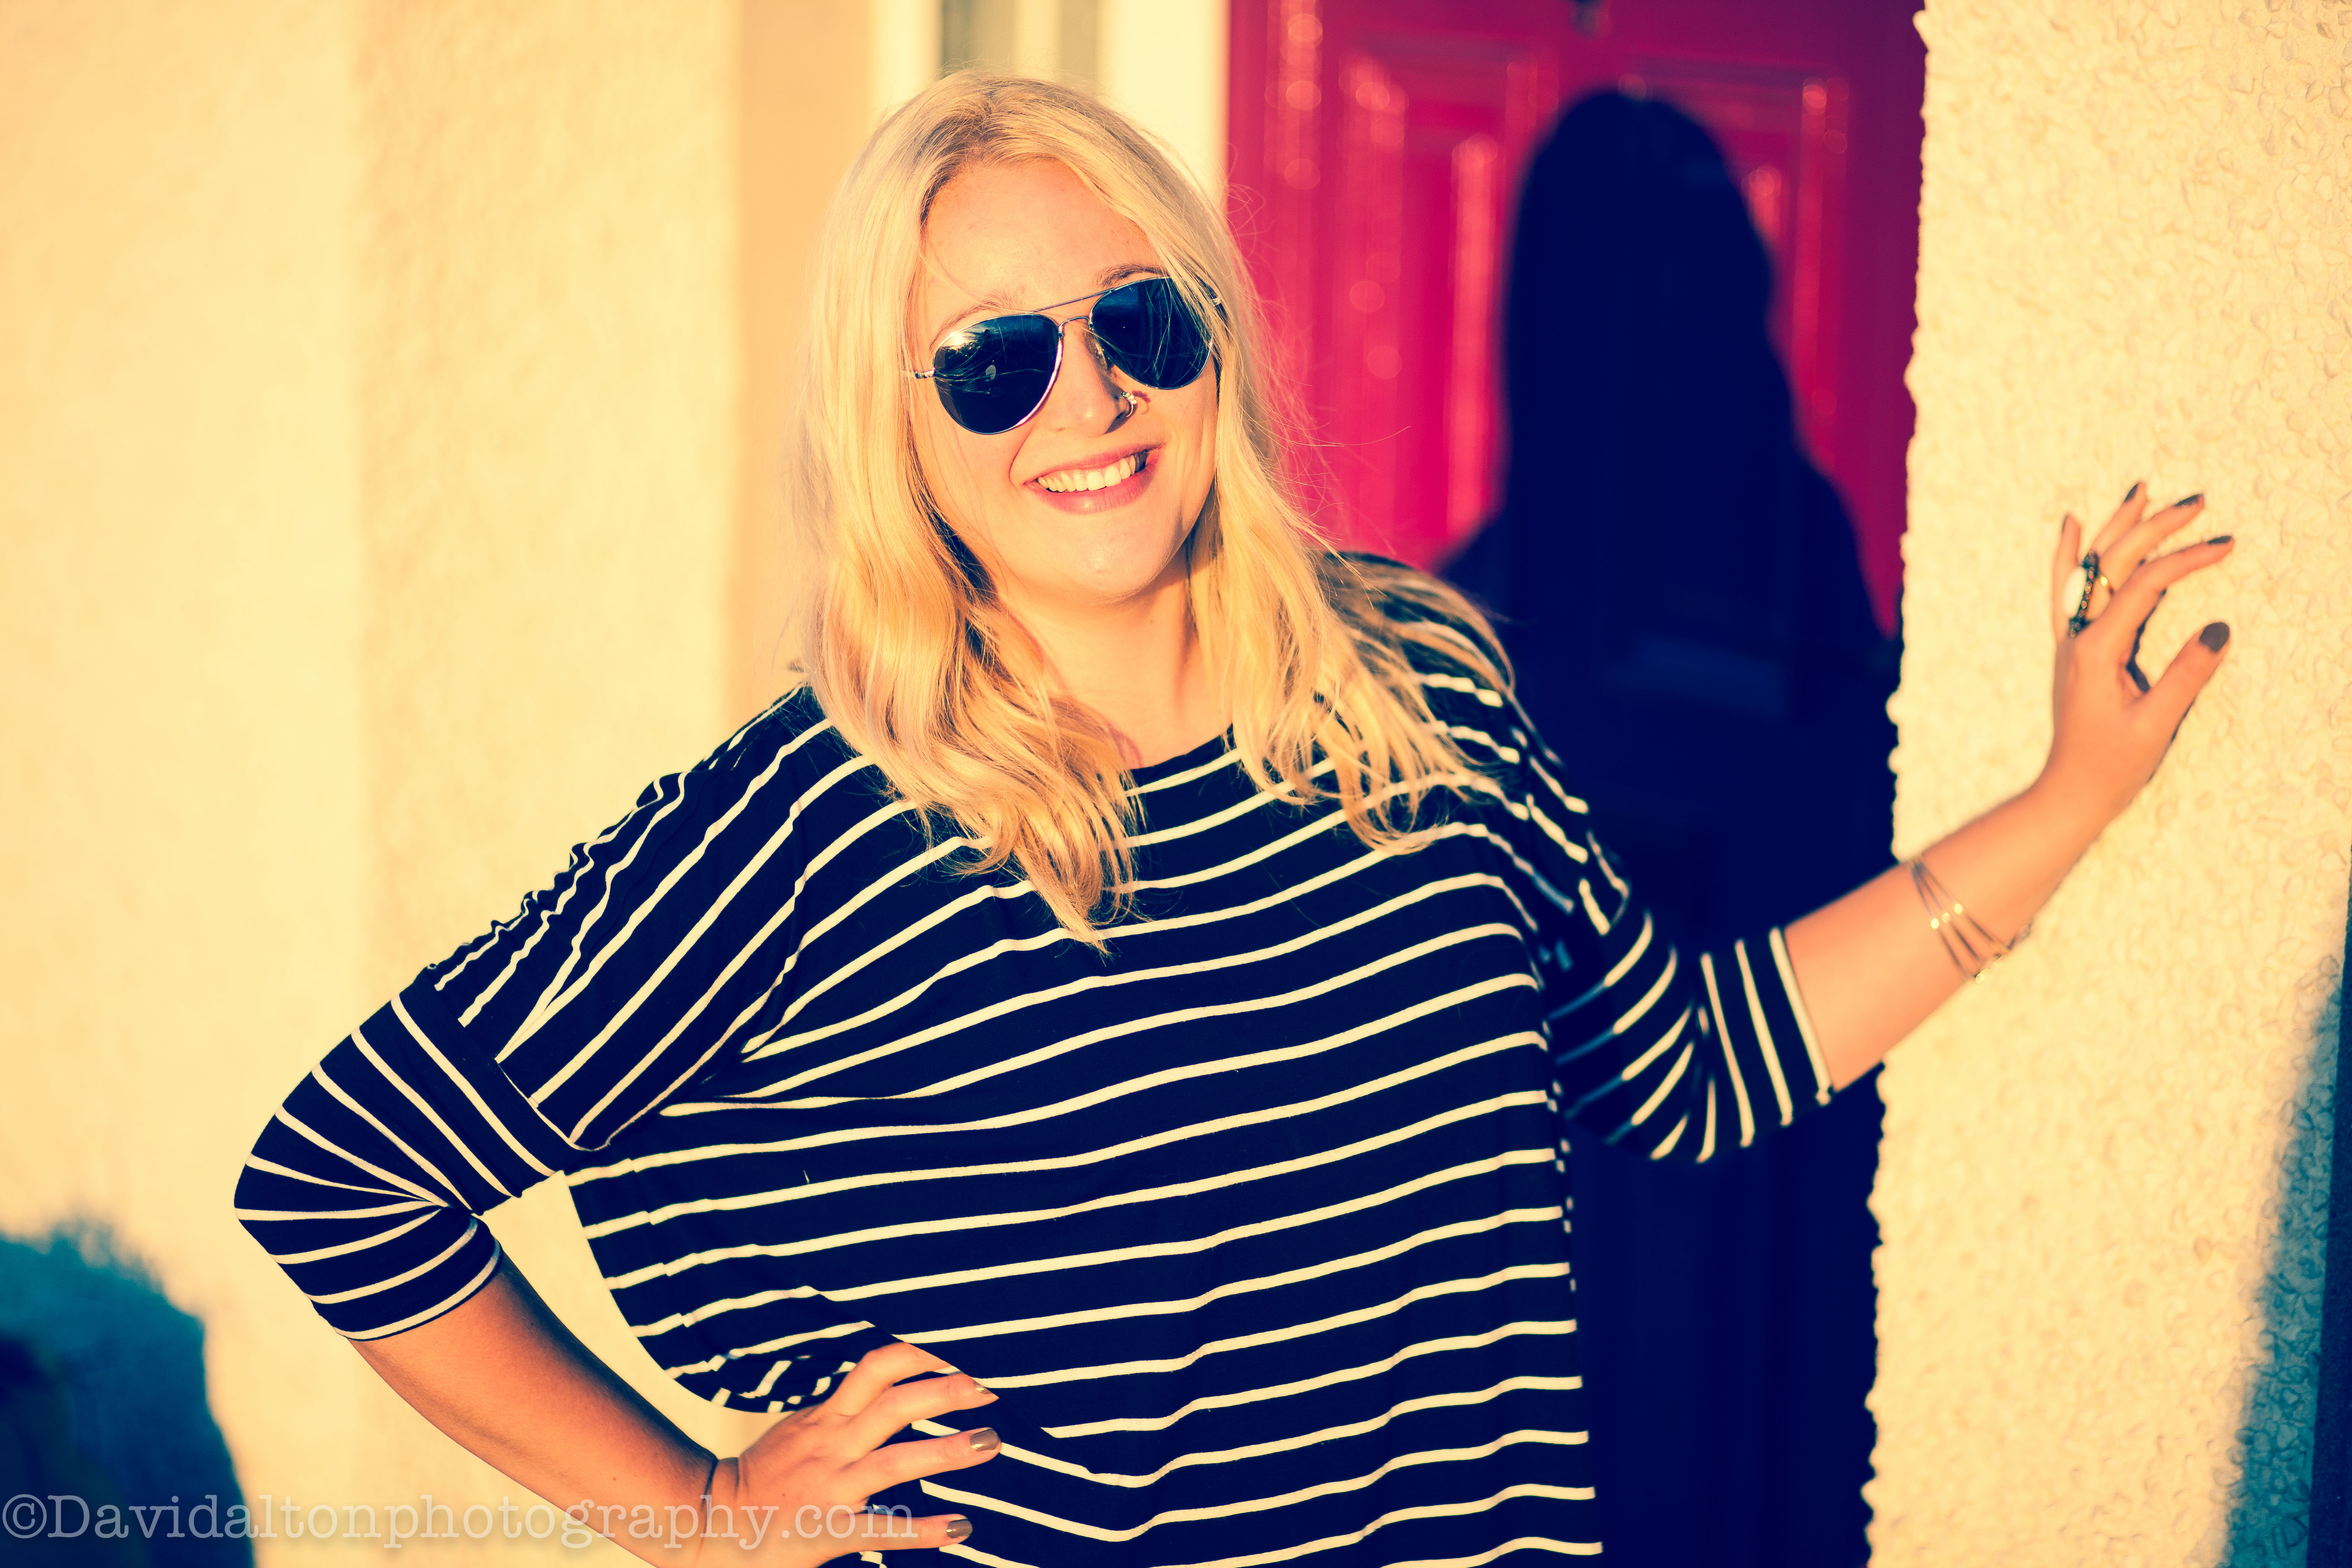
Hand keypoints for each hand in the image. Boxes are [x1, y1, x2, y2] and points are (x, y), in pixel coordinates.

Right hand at [699, 1343, 999, 1563]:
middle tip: (991, 1389)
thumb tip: (886, 1383)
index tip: (959, 1352)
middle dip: (946, 1392)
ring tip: (989, 1442)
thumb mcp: (800, 1429)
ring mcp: (831, 1487)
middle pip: (895, 1404)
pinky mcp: (828, 1530)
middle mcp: (832, 1445)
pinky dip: (923, 1528)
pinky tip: (960, 1526)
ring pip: (895, 1461)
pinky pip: (882, 1528)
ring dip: (946, 1450)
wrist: (708, 1522)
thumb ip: (841, 1409)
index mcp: (826, 1417)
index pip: (876, 1369)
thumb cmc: (762, 1477)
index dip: (920, 1354)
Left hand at [2040, 482, 2233, 827]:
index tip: (2227, 544)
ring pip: (2089, 568)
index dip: (2186, 559)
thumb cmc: (2112, 765)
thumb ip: (2186, 677)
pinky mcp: (2074, 648)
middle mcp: (2077, 635)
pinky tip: (2072, 526)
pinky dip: (2071, 555)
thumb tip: (2220, 628)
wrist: (2070, 791)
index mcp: (2097, 649)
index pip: (2145, 585)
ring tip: (2141, 490)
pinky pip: (2067, 590)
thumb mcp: (2155, 725)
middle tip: (2196, 501)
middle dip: (2153, 527)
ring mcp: (2071, 639)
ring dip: (2116, 528)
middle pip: (2114, 564)